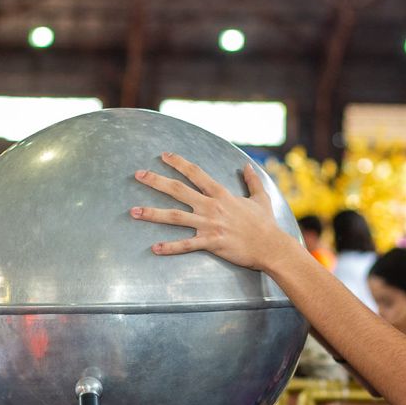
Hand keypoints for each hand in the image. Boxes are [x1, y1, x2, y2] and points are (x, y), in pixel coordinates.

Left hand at [130, 153, 292, 272]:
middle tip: (138, 174)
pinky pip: (186, 245)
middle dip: (156, 181)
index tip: (163, 156)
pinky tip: (154, 248)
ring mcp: (210, 225)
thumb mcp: (260, 198)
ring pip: (175, 217)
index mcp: (221, 194)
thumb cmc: (265, 224)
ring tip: (133, 211)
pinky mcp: (211, 243)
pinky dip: (169, 247)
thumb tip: (246, 166)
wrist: (272, 246)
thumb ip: (252, 181)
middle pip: (178, 190)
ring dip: (153, 213)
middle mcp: (212, 206)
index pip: (196, 173)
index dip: (178, 163)